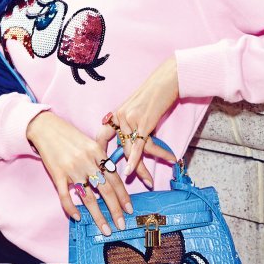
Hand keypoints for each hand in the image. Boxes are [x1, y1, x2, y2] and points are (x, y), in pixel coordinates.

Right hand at [26, 111, 132, 235]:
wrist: (46, 128)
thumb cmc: (69, 135)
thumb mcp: (89, 142)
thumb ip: (100, 158)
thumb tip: (111, 177)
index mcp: (97, 152)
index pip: (115, 178)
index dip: (123, 196)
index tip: (129, 209)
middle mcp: (87, 162)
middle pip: (106, 190)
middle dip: (116, 210)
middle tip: (122, 225)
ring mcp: (72, 169)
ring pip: (89, 198)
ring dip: (98, 216)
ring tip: (106, 229)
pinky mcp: (57, 174)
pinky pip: (66, 196)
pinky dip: (71, 209)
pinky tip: (78, 218)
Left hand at [96, 56, 179, 186]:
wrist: (166, 80)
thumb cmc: (154, 95)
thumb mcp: (137, 110)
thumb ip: (131, 125)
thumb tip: (133, 145)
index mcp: (116, 115)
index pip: (102, 137)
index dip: (99, 152)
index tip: (97, 168)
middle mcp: (119, 117)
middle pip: (120, 148)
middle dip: (126, 168)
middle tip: (127, 183)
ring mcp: (130, 119)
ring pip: (133, 150)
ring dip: (141, 168)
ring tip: (149, 181)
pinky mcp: (143, 122)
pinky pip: (140, 146)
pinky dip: (140, 160)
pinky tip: (141, 173)